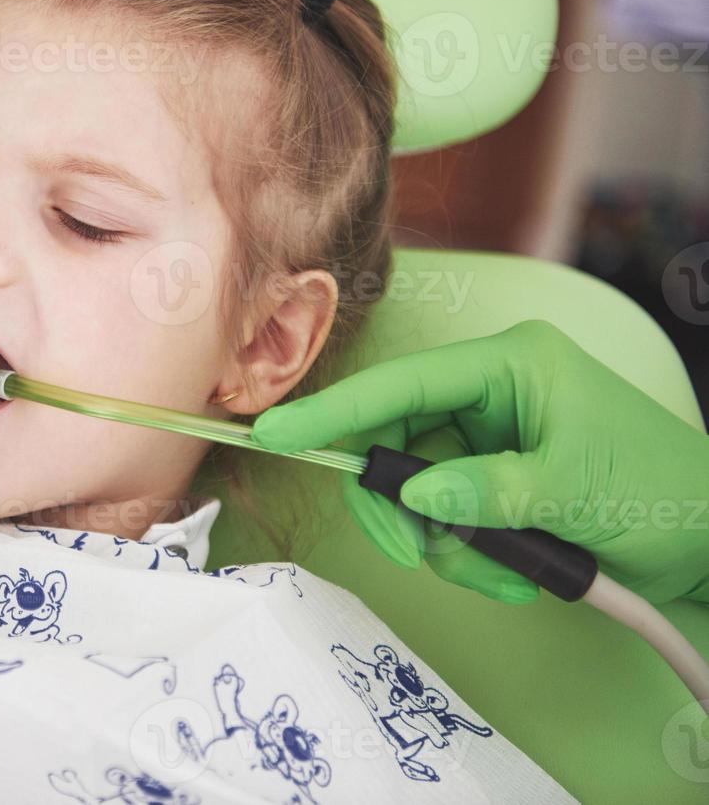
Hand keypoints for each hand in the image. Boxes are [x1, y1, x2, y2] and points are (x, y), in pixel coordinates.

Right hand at [252, 321, 708, 605]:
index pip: (402, 384)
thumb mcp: (575, 490)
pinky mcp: (494, 483)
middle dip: (404, 509)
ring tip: (509, 572)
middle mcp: (491, 396)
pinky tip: (522, 574)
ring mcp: (490, 441)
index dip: (334, 411)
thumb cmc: (665, 492)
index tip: (274, 434)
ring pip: (417, 495)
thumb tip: (415, 494)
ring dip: (449, 547)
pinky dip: (472, 559)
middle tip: (420, 553)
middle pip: (396, 445)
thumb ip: (488, 491)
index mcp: (510, 366)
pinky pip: (445, 522)